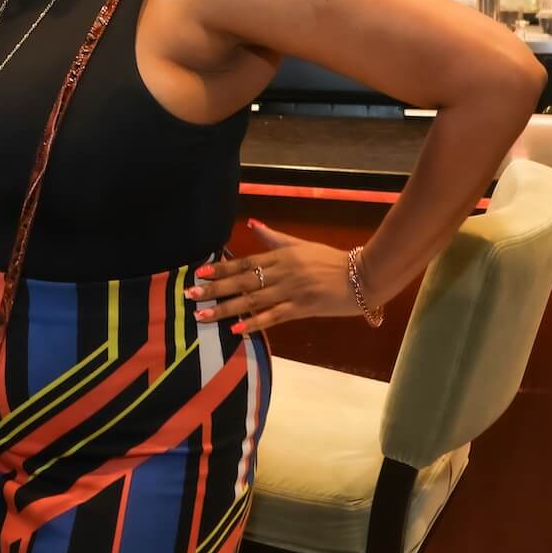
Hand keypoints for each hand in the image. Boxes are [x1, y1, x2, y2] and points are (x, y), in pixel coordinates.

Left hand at [185, 220, 362, 333]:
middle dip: (214, 290)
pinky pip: (273, 317)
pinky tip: (236, 330)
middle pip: (242, 282)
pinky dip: (254, 323)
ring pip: (252, 301)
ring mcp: (290, 292)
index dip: (221, 268)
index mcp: (280, 257)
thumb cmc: (330, 260)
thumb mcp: (301, 245)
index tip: (199, 273)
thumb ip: (274, 237)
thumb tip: (252, 223)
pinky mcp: (301, 309)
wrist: (361, 277)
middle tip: (190, 296)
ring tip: (202, 316)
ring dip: (225, 309)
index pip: (244, 262)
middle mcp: (281, 273)